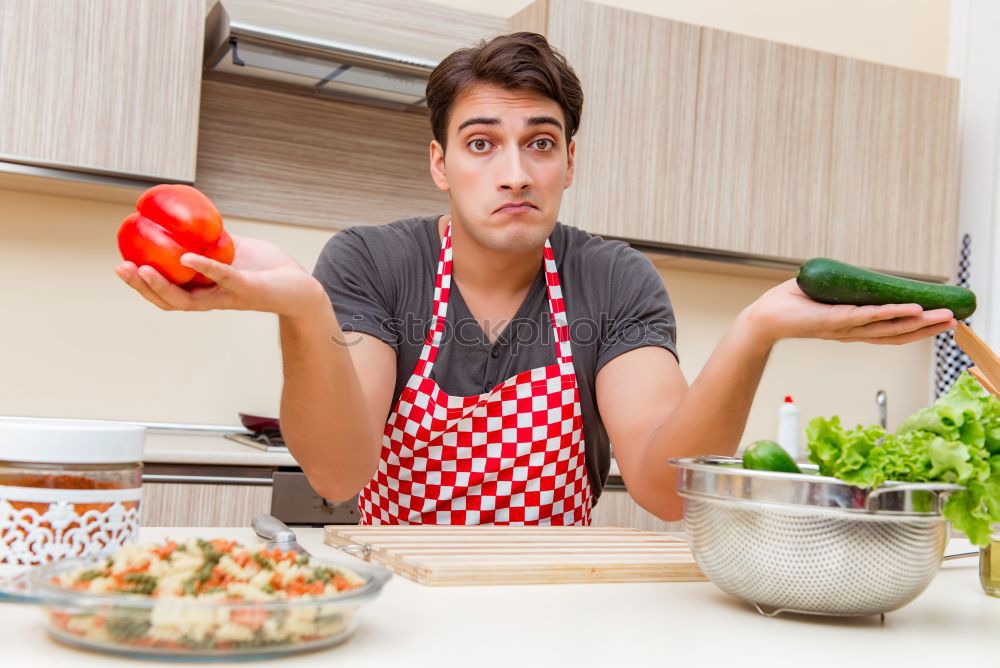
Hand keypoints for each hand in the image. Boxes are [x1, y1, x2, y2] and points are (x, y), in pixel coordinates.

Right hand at [114, 234, 324, 317]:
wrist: (301, 286)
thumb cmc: (269, 271)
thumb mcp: (234, 252)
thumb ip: (213, 242)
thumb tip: (192, 220)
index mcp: (205, 291)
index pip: (166, 292)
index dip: (141, 282)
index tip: (122, 264)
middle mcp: (212, 299)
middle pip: (168, 300)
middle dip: (141, 286)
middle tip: (121, 268)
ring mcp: (228, 296)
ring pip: (187, 299)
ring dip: (162, 285)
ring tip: (142, 270)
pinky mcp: (247, 289)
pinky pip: (223, 278)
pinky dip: (205, 267)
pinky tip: (187, 256)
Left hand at [744, 278, 956, 345]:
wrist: (764, 316)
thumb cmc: (791, 304)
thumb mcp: (827, 294)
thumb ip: (845, 289)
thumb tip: (858, 276)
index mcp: (852, 326)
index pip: (891, 330)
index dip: (917, 328)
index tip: (941, 320)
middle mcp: (852, 331)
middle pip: (897, 333)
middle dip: (927, 328)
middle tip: (956, 320)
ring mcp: (844, 328)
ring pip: (888, 328)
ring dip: (917, 322)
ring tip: (943, 317)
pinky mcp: (832, 321)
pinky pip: (865, 316)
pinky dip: (889, 313)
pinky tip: (910, 310)